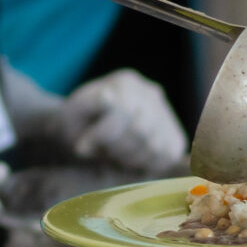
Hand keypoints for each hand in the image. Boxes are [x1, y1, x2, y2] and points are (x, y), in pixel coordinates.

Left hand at [57, 70, 186, 172]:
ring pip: (156, 146)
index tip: (81, 148)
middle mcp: (151, 93)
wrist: (89, 135)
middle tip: (100, 152)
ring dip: (129, 159)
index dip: (102, 135)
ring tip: (113, 153)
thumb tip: (108, 98)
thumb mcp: (71, 113)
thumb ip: (88, 104)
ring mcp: (166, 115)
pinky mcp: (174, 136)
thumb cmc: (77, 124)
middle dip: (115, 149)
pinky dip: (146, 164)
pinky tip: (129, 158)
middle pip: (142, 131)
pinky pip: (167, 156)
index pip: (124, 111)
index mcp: (125, 82)